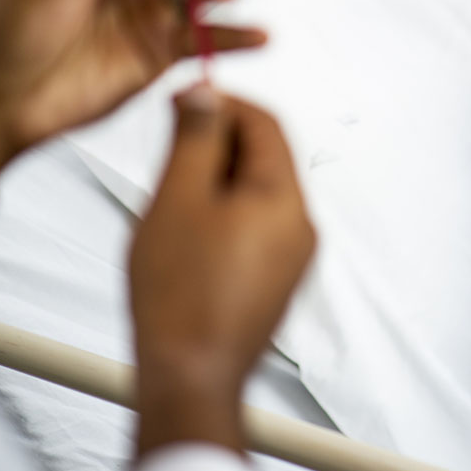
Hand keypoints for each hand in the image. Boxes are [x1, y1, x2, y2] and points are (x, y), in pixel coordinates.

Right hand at [130, 86, 314, 457]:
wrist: (190, 376)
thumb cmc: (180, 297)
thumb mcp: (177, 198)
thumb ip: (194, 138)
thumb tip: (206, 95)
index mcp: (285, 198)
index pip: (267, 123)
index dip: (224, 102)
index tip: (186, 100)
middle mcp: (300, 226)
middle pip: (265, 157)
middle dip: (218, 141)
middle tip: (171, 141)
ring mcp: (292, 257)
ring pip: (258, 192)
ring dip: (217, 178)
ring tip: (171, 194)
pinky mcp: (276, 280)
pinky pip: (255, 226)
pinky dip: (225, 211)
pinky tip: (186, 230)